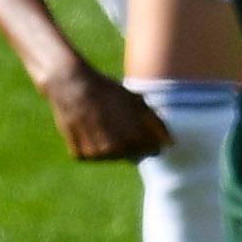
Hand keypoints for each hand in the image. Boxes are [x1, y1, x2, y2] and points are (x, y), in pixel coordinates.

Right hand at [44, 62, 169, 159]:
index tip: (140, 126)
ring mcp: (98, 155)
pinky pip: (92, 155)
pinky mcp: (81, 156)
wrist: (71, 85)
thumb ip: (156, 124)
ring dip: (110, 145)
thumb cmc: (107, 91)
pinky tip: (87, 127)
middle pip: (132, 155)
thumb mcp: (136, 101)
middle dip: (130, 142)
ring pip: (112, 157)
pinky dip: (91, 145)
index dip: (148, 137)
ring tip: (101, 122)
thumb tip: (170, 143)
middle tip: (116, 121)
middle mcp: (117, 152)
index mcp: (135, 139)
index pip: (153, 150)